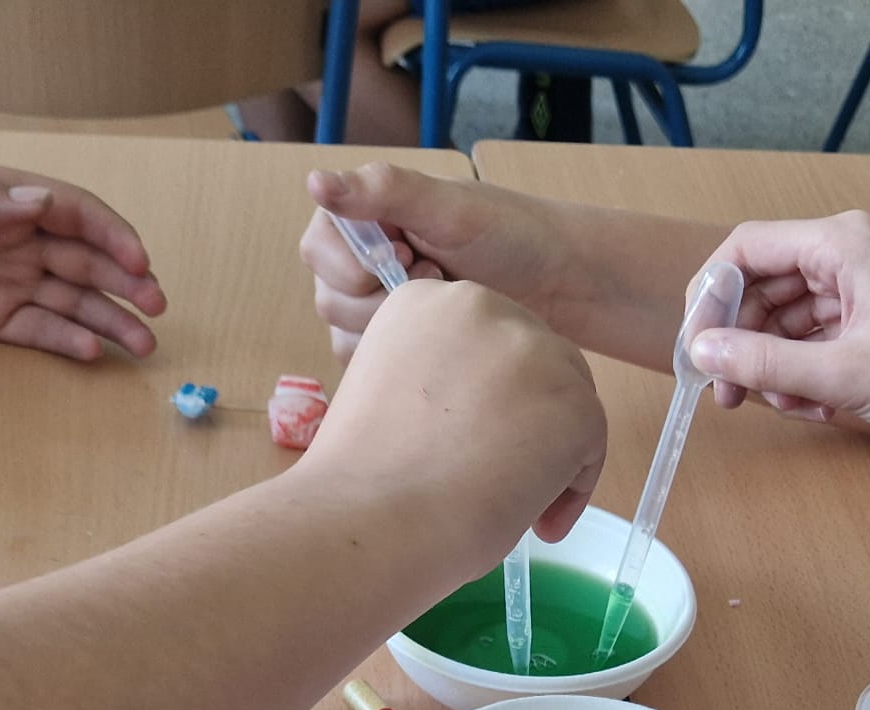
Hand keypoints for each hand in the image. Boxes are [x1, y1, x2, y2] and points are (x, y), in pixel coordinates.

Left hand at [0, 160, 166, 360]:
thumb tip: (42, 204)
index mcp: (3, 199)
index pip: (75, 213)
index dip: (112, 236)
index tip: (139, 262)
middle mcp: (13, 239)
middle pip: (85, 259)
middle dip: (125, 282)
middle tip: (156, 308)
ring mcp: (3, 282)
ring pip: (72, 300)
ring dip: (110, 319)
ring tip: (142, 345)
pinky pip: (39, 332)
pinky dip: (69, 341)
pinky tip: (93, 352)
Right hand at [300, 163, 558, 360]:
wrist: (556, 282)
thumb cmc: (509, 233)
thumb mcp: (449, 207)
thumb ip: (383, 191)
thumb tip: (313, 181)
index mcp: (361, 215)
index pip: (318, 250)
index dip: (360, 264)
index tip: (409, 253)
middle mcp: (357, 260)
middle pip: (330, 300)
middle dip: (385, 298)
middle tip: (437, 276)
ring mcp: (374, 306)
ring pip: (347, 338)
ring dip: (398, 328)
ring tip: (444, 304)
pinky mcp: (395, 345)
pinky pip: (371, 368)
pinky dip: (403, 358)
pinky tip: (441, 338)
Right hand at [305, 278, 604, 577]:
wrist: (370, 521)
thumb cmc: (361, 484)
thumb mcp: (388, 398)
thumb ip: (437, 384)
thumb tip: (484, 419)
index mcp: (424, 301)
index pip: (483, 344)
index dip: (485, 402)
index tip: (465, 448)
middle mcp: (481, 305)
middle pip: (534, 364)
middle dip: (525, 423)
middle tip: (496, 481)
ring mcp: (533, 351)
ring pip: (566, 403)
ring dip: (548, 456)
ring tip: (510, 508)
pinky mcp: (573, 403)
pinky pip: (591, 447)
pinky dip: (571, 490)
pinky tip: (536, 525)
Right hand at [686, 210, 869, 471]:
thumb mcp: (839, 374)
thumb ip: (761, 361)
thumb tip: (701, 351)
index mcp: (843, 242)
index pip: (746, 248)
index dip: (710, 296)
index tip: (695, 348)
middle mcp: (851, 253)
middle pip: (763, 285)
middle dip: (740, 339)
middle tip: (727, 395)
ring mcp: (865, 287)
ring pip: (787, 318)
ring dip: (774, 364)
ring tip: (788, 405)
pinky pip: (817, 339)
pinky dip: (805, 373)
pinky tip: (818, 406)